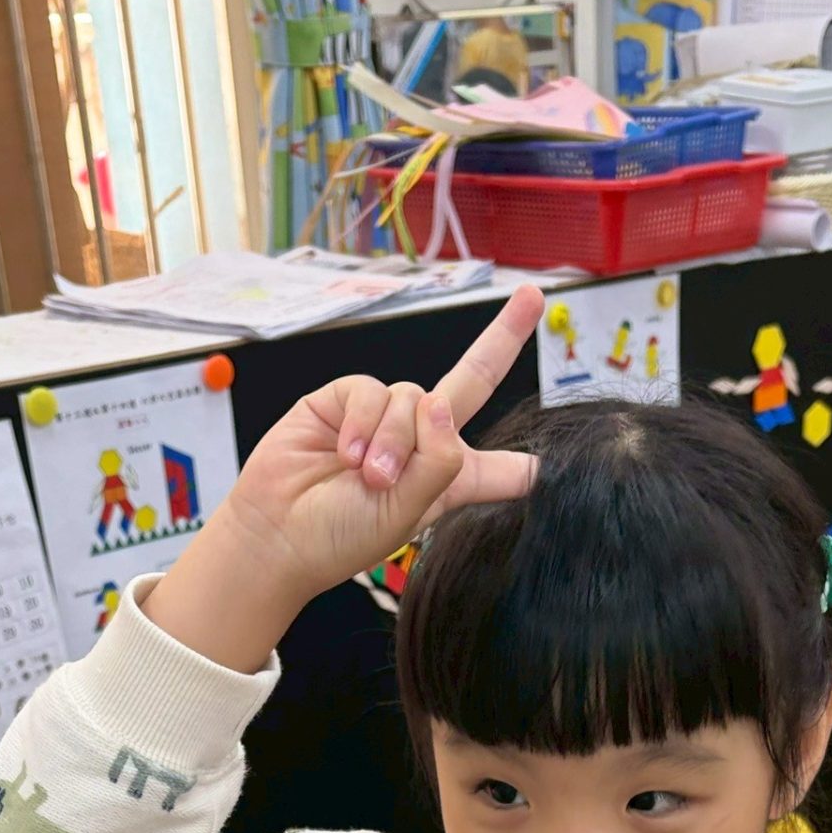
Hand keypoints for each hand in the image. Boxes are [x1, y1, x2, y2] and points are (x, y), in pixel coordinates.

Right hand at [147, 286, 543, 671]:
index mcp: (447, 480)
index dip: (524, 465)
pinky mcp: (345, 400)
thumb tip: (440, 404)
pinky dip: (363, 424)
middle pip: (473, 381)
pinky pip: (372, 390)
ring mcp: (385, 418)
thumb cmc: (340, 534)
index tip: (554, 460)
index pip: (499, 468)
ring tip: (367, 477)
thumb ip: (437, 461)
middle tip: (533, 298)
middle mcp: (422, 443)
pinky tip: (344, 454)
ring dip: (393, 441)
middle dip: (503, 337)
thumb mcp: (406, 513)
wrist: (277, 533)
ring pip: (414, 399)